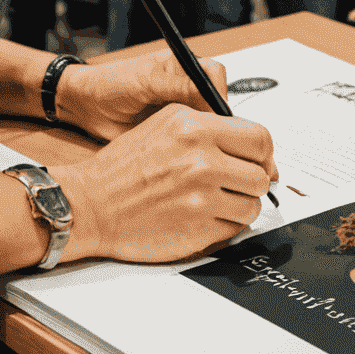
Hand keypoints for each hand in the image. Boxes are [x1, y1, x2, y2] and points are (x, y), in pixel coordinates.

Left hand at [56, 50, 233, 140]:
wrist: (87, 105)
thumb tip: (205, 90)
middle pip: (215, 101)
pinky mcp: (172, 131)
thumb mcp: (144, 80)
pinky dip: (191, 147)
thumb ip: (175, 84)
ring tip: (196, 149)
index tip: (216, 116)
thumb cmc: (111, 83)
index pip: (214, 76)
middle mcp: (185, 87)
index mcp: (182, 66)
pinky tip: (185, 155)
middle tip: (208, 138)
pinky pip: (191, 138)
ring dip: (203, 135)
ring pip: (206, 122)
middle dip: (215, 119)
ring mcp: (180, 110)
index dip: (219, 95)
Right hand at [59, 102, 277, 262]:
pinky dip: (224, 225)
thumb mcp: (168, 122)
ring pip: (251, 206)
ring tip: (216, 200)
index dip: (263, 152)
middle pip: (261, 175)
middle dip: (253, 180)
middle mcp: (201, 161)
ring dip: (240, 205)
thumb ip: (211, 126)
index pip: (259, 138)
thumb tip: (251, 143)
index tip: (258, 159)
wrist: (92, 205)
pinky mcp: (197, 231)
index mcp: (195, 128)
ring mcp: (200, 199)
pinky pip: (233, 229)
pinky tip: (202, 215)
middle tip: (236, 182)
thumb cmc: (124, 166)